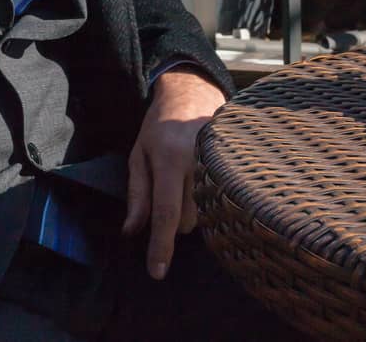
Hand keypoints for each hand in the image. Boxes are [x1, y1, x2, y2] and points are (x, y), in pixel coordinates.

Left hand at [122, 68, 226, 280]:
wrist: (195, 93)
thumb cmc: (160, 125)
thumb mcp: (138, 154)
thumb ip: (137, 194)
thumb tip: (131, 231)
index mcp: (170, 161)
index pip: (165, 213)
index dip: (161, 246)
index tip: (157, 272)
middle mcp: (198, 166)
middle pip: (187, 221)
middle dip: (174, 216)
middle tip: (168, 184)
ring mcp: (220, 167)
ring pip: (204, 215)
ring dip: (191, 206)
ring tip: (184, 176)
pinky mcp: (233, 169)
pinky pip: (218, 202)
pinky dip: (206, 199)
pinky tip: (200, 178)